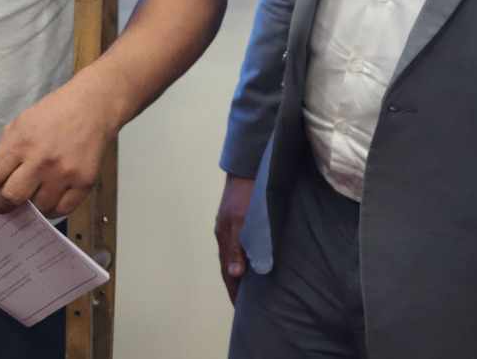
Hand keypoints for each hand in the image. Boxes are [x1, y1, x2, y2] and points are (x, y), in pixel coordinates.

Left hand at [0, 76, 118, 216]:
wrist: (91, 107)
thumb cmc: (55, 113)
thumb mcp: (20, 123)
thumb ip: (7, 150)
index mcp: (21, 141)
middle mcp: (41, 160)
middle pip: (11, 197)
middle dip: (0, 204)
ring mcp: (64, 173)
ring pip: (37, 207)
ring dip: (29, 206)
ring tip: (27, 198)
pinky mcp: (83, 183)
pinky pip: (61, 210)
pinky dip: (51, 209)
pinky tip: (47, 200)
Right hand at [214, 174, 255, 303]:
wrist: (248, 166)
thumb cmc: (248, 194)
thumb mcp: (243, 221)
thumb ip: (238, 247)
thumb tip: (234, 273)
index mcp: (224, 237)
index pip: (227, 271)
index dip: (234, 290)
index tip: (241, 310)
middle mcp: (223, 233)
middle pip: (228, 266)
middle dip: (235, 285)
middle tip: (246, 306)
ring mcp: (229, 225)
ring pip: (233, 256)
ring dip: (240, 273)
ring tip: (250, 289)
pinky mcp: (236, 219)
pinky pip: (239, 246)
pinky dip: (243, 259)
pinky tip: (252, 262)